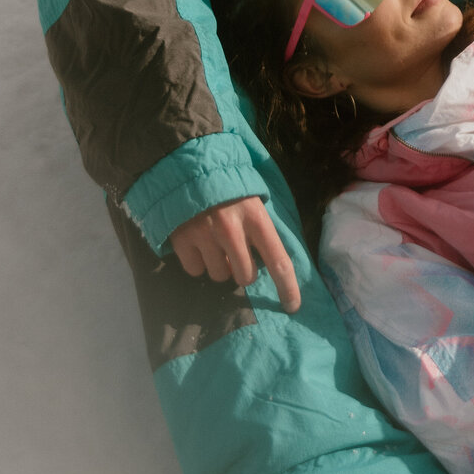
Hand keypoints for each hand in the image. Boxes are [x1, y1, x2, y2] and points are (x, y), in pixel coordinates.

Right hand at [171, 197, 300, 312]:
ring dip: (220, 266)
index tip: (292, 306)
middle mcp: (232, 229)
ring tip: (214, 243)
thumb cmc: (228, 187)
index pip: (278, 260)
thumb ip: (261, 228)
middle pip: (245, 276)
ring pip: (220, 276)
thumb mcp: (253, 199)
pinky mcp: (181, 240)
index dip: (288, 287)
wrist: (187, 167)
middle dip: (243, 270)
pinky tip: (196, 243)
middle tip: (237, 253)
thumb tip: (270, 262)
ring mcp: (204, 235)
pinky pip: (195, 270)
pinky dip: (197, 262)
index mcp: (256, 217)